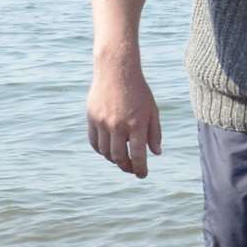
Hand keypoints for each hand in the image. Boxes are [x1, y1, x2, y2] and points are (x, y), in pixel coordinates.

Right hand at [87, 57, 161, 177]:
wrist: (116, 71)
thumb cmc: (139, 92)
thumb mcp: (153, 111)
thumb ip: (155, 133)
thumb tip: (156, 153)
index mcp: (136, 124)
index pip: (138, 155)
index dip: (140, 169)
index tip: (142, 175)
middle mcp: (118, 125)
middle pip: (119, 157)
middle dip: (126, 167)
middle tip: (132, 169)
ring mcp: (102, 122)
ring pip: (105, 152)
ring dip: (113, 160)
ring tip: (122, 160)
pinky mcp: (91, 118)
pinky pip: (94, 142)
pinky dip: (101, 150)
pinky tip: (109, 150)